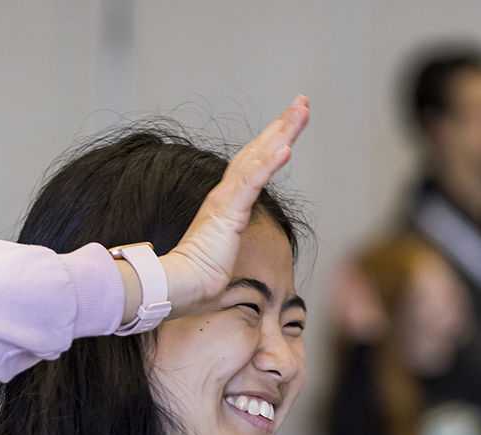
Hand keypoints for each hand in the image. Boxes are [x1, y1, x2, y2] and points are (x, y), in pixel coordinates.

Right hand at [162, 95, 309, 318]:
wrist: (178, 286)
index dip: (270, 143)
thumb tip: (233, 258)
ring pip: (257, 157)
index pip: (251, 165)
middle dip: (281, 124)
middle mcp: (223, 195)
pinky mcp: (227, 213)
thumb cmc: (196, 279)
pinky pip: (251, 183)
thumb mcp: (221, 256)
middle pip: (257, 150)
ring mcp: (225, 202)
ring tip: (301, 110)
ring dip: (281, 132)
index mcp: (224, 204)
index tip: (288, 125)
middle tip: (302, 101)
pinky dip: (269, 164)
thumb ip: (229, 247)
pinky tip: (286, 148)